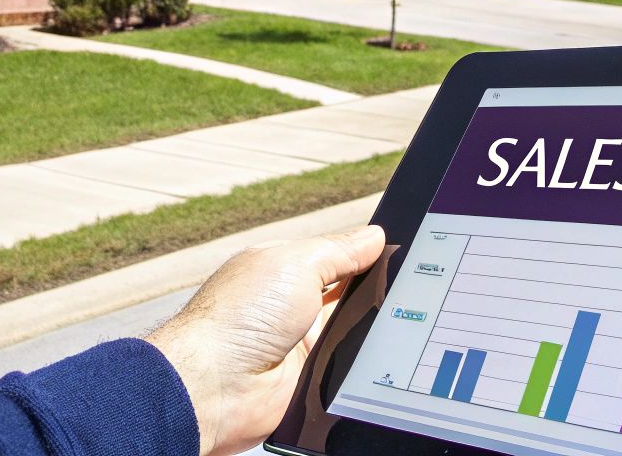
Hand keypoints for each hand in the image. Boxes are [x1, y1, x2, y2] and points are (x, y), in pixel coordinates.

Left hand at [147, 225, 385, 455]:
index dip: (367, 257)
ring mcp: (302, 345)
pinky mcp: (310, 381)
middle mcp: (293, 307)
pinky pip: (348, 369)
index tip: (402, 254)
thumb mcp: (295, 263)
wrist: (215, 385)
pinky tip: (375, 356)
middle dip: (373, 294)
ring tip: (393, 323)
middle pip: (350, 296)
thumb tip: (373, 235)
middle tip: (406, 290)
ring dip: (367, 330)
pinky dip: (360, 363)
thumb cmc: (239, 316)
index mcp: (284, 271)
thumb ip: (339, 250)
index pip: (336, 259)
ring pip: (354, 333)